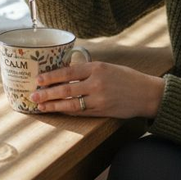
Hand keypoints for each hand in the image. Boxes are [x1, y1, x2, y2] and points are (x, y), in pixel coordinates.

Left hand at [29, 62, 165, 118]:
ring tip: (40, 106)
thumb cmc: (127, 78)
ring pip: (71, 103)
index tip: (38, 79)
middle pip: (66, 89)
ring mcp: (99, 98)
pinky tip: (57, 111)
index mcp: (97, 67)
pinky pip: (80, 112)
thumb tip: (65, 72)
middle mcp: (97, 82)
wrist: (147, 93)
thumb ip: (88, 70)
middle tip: (32, 95)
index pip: (68, 72)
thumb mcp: (108, 67)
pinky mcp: (102, 111)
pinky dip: (67, 112)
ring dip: (53, 105)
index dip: (51, 76)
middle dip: (47, 93)